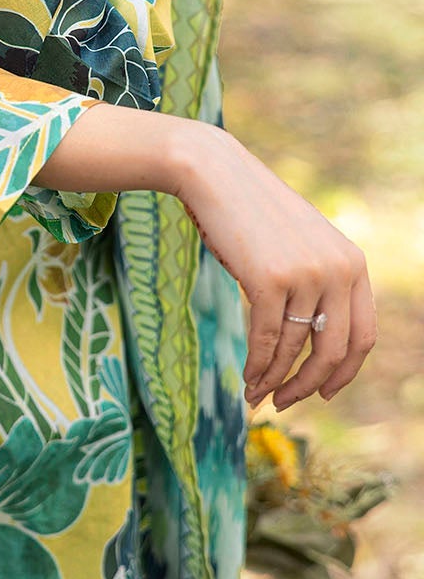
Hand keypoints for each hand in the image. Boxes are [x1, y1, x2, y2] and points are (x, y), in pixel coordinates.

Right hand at [171, 123, 377, 409]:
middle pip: (334, 350)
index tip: (322, 391)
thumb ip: (317, 281)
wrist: (215, 174)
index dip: (344, 372)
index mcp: (353, 263)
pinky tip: (248, 378)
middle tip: (285, 403)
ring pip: (296, 348)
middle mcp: (339, 270)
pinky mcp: (270, 280)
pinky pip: (267, 339)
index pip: (363, 335)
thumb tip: (313, 340)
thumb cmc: (252, 211)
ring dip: (275, 380)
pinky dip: (258, 366)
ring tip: (257, 395)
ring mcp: (306, 274)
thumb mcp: (299, 244)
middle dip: (309, 385)